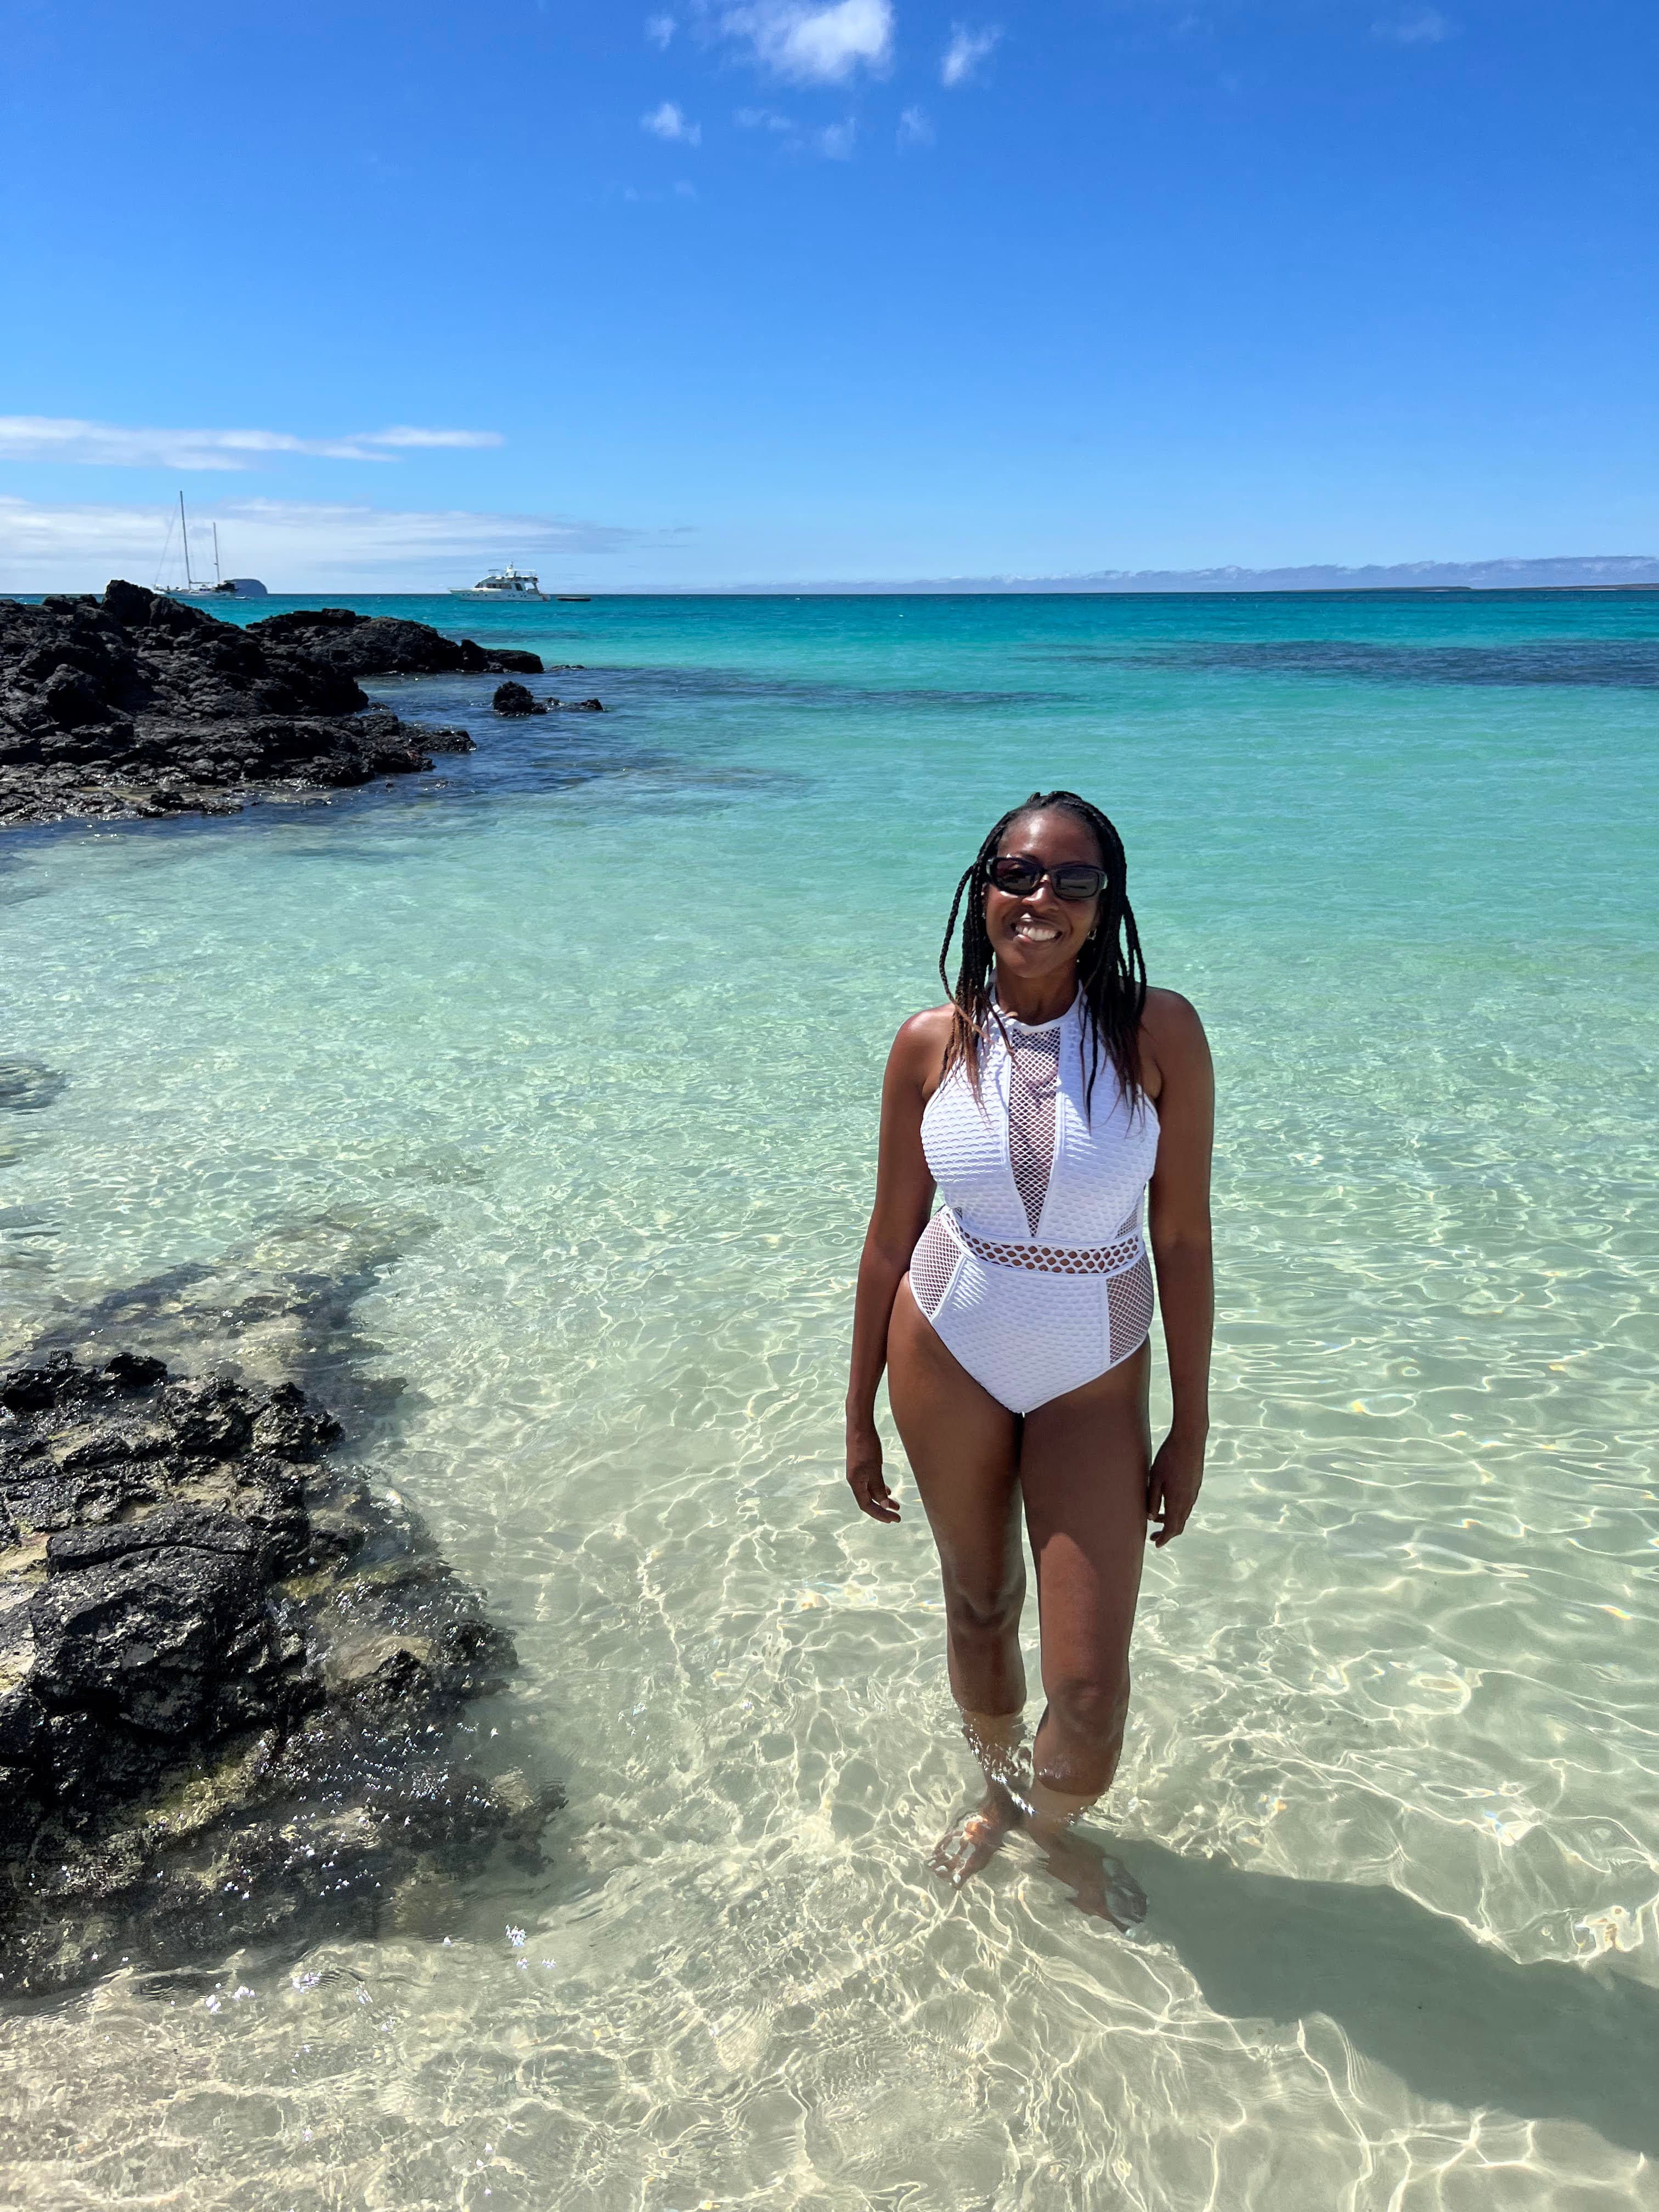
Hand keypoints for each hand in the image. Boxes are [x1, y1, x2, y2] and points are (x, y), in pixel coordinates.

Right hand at [846, 1423, 899, 1523]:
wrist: (859, 1427)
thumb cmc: (866, 1446)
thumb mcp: (875, 1468)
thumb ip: (878, 1487)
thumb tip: (884, 1505)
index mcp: (855, 1482)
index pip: (866, 1505)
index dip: (879, 1514)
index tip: (893, 1519)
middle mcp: (855, 1480)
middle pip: (868, 1501)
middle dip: (883, 1509)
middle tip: (897, 1516)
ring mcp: (858, 1473)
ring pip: (871, 1492)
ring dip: (883, 1499)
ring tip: (896, 1506)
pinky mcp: (862, 1466)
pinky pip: (871, 1483)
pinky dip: (880, 1489)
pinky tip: (888, 1490)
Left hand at [1147, 1426, 1204, 1546]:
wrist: (1190, 1439)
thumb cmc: (1169, 1456)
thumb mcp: (1155, 1478)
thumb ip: (1153, 1499)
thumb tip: (1151, 1517)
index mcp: (1177, 1501)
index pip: (1171, 1528)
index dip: (1163, 1538)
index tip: (1155, 1544)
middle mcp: (1188, 1500)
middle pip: (1179, 1524)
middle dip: (1166, 1532)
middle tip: (1152, 1535)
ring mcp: (1194, 1492)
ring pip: (1183, 1514)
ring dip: (1171, 1520)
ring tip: (1156, 1517)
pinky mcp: (1195, 1484)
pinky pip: (1187, 1504)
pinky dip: (1177, 1510)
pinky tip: (1167, 1502)